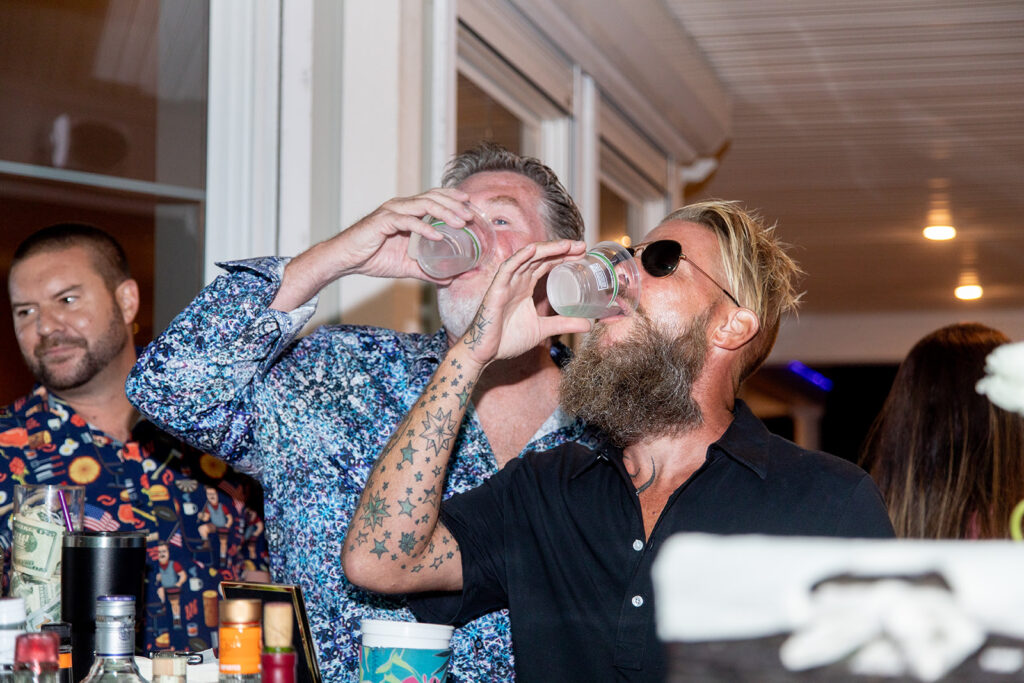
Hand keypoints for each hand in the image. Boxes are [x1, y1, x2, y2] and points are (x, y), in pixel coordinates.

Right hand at [333, 188, 479, 280]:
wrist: (345, 260)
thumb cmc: (373, 258)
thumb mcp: (407, 266)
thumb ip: (427, 270)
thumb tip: (449, 279)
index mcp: (406, 211)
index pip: (433, 197)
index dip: (452, 197)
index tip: (469, 203)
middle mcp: (400, 207)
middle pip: (432, 197)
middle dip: (453, 204)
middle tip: (470, 215)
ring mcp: (391, 212)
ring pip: (422, 205)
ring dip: (444, 212)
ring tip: (460, 222)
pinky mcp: (382, 222)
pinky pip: (407, 221)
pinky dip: (423, 227)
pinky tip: (437, 235)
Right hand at [461, 240, 591, 365]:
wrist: (485, 353)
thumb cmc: (507, 340)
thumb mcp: (542, 330)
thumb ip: (563, 324)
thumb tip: (588, 325)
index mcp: (525, 286)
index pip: (546, 264)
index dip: (563, 256)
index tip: (582, 253)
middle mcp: (516, 280)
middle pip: (540, 257)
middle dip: (560, 249)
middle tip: (581, 246)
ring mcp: (506, 283)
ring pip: (527, 258)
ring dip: (546, 249)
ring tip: (566, 245)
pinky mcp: (496, 290)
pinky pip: (507, 269)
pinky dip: (520, 258)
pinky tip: (533, 249)